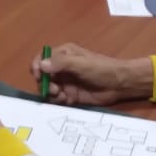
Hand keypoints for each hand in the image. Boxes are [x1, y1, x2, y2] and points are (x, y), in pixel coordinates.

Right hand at [32, 44, 153, 105]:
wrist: (119, 84)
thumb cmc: (101, 68)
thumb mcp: (80, 64)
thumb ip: (61, 63)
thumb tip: (41, 65)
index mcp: (63, 54)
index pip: (42, 58)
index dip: (36, 67)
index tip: (38, 76)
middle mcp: (61, 67)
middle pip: (42, 75)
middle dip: (44, 83)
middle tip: (54, 90)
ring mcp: (65, 81)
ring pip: (48, 88)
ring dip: (50, 93)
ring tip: (61, 96)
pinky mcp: (70, 94)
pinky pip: (56, 98)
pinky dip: (58, 100)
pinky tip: (67, 100)